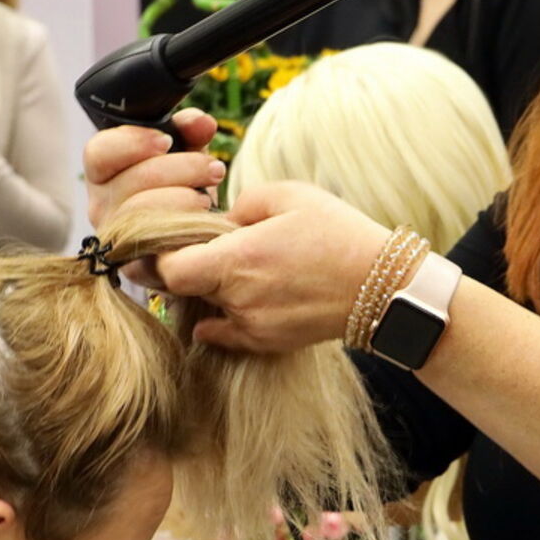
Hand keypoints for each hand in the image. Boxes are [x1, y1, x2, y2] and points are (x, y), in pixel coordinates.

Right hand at [84, 108, 225, 284]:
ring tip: (208, 197)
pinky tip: (204, 223)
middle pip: (129, 182)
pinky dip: (184, 231)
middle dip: (179, 170)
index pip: (98, 152)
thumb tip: (200, 122)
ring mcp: (115, 239)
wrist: (191, 240)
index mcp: (104, 172)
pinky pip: (155, 247)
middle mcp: (101, 206)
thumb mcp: (185, 153)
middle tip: (213, 168)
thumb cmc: (181, 188)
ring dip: (183, 200)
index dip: (132, 143)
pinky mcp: (135, 268)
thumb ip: (189, 131)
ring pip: (140, 214)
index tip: (167, 140)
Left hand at [157, 180, 390, 353]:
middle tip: (190, 248)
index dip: (158, 255)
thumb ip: (241, 204)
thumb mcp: (289, 195)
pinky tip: (237, 297)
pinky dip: (220, 317)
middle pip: (178, 290)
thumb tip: (219, 221)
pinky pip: (221, 333)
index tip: (166, 240)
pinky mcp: (264, 344)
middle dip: (176, 268)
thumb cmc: (338, 234)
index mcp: (238, 259)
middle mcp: (238, 299)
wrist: (382, 288)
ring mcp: (250, 326)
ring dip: (205, 289)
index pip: (167, 269)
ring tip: (234, 268)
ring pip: (201, 308)